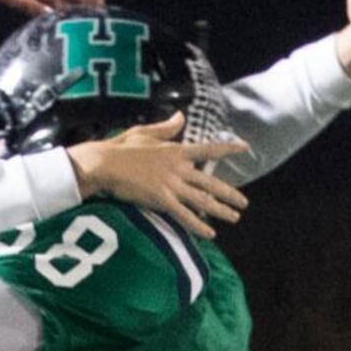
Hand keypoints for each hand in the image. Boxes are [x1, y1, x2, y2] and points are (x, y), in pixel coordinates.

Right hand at [70, 121, 251, 237]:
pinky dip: (198, 226)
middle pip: (210, 182)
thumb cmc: (120, 147)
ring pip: (202, 200)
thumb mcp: (145, 132)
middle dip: (229, 193)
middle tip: (244, 203)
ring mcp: (171, 185)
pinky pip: (184, 215)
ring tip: (235, 218)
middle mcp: (178, 168)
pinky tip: (210, 234)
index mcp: (176, 150)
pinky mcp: (161, 200)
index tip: (245, 148)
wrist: (105, 163)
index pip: (208, 150)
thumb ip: (167, 127)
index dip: (228, 148)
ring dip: (220, 210)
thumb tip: (181, 116)